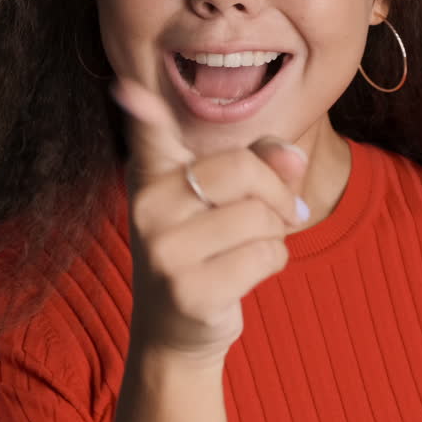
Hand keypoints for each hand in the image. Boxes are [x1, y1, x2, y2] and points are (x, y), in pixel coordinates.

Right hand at [111, 77, 309, 366]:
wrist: (174, 332)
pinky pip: (265, 256)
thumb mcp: (224, 201)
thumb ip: (260, 164)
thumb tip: (294, 154)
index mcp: (152, 176)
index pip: (148, 135)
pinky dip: (274, 262)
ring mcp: (164, 251)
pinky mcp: (189, 290)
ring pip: (260, 216)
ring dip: (276, 234)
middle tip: (283, 212)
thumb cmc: (205, 250)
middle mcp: (148, 208)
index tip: (128, 89)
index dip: (142, 109)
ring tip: (255, 247)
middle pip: (242, 169)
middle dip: (277, 193)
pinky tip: (248, 274)